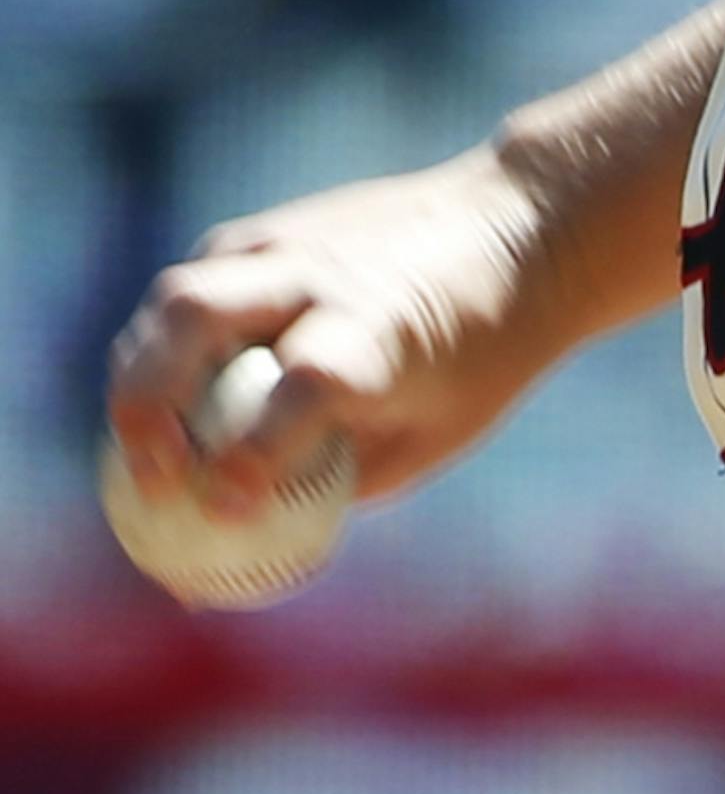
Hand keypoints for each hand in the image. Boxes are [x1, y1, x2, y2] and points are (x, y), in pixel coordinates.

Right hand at [106, 147, 576, 518]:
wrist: (518, 228)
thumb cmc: (480, 352)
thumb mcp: (434, 433)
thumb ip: (335, 487)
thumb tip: (225, 565)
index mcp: (381, 329)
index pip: (302, 382)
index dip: (253, 449)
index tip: (224, 511)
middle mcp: (326, 275)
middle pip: (197, 313)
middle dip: (144, 403)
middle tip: (149, 484)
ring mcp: (289, 241)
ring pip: (178, 293)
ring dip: (138, 377)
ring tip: (146, 453)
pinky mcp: (267, 230)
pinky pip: (194, 287)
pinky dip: (166, 348)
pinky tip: (177, 399)